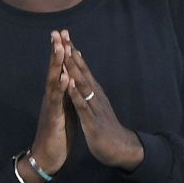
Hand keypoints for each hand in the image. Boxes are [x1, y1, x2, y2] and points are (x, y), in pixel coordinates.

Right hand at [22, 31, 70, 178]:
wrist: (46, 158)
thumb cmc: (56, 135)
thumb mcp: (64, 111)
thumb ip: (65, 95)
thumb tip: (70, 81)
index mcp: (56, 96)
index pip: (59, 70)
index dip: (62, 52)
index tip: (64, 34)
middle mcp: (51, 98)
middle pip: (53, 70)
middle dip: (56, 51)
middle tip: (58, 31)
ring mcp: (50, 107)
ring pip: (53, 81)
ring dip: (57, 64)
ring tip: (60, 47)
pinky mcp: (52, 119)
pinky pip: (56, 102)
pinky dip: (60, 88)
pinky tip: (64, 77)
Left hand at [60, 32, 143, 170]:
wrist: (121, 149)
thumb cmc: (106, 128)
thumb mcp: (96, 107)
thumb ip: (90, 93)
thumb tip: (83, 80)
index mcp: (94, 92)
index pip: (81, 68)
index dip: (71, 52)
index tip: (62, 36)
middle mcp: (95, 95)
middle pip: (82, 70)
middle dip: (71, 52)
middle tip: (62, 34)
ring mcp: (94, 107)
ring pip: (83, 84)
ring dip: (74, 68)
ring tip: (66, 51)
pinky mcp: (93, 121)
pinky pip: (83, 106)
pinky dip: (76, 94)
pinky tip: (70, 84)